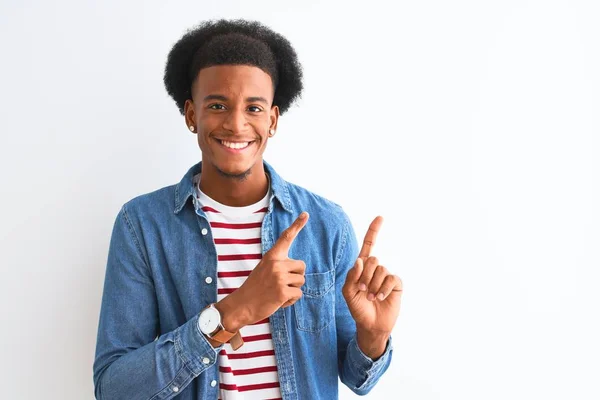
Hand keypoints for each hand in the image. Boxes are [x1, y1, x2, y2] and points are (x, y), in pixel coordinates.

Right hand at [219, 212, 308, 329]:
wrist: (242, 305)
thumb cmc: (255, 287)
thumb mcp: (264, 268)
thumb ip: (279, 264)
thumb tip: (299, 267)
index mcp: (272, 256)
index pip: (286, 237)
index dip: (297, 225)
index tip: (306, 214)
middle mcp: (276, 263)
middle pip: (302, 266)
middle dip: (295, 276)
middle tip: (279, 283)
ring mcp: (279, 277)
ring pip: (301, 281)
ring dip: (292, 289)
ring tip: (277, 292)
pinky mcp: (282, 291)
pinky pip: (298, 294)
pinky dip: (291, 300)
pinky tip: (279, 301)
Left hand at [342, 216, 402, 335]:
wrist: (371, 325)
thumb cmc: (358, 308)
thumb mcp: (348, 293)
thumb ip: (351, 276)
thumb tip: (360, 261)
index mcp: (363, 267)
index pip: (369, 245)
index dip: (374, 231)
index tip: (380, 217)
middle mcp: (376, 269)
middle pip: (372, 260)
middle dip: (365, 276)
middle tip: (362, 290)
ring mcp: (386, 276)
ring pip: (380, 269)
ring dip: (373, 285)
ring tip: (370, 297)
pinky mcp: (396, 284)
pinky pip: (390, 278)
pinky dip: (383, 289)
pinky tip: (379, 297)